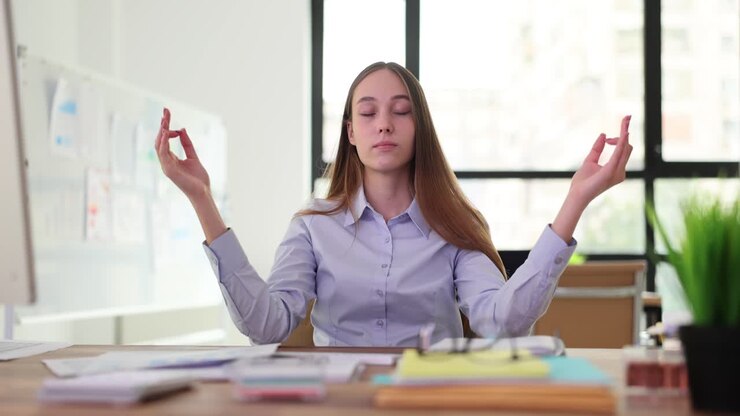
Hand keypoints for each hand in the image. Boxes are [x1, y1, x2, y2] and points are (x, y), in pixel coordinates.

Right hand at [155, 108, 210, 199]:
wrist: (203, 192)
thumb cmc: (198, 178)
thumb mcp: (193, 156)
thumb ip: (187, 144)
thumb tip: (182, 129)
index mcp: (170, 159)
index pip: (164, 140)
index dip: (167, 128)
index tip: (172, 120)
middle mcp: (166, 162)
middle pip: (160, 140)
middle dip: (163, 125)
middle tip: (166, 111)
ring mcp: (166, 166)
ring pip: (159, 146)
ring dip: (162, 132)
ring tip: (165, 120)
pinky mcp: (169, 170)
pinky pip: (163, 154)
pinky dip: (164, 143)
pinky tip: (167, 133)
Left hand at [550, 115, 632, 241]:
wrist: (577, 194)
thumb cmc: (583, 181)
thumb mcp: (590, 160)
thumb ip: (597, 149)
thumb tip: (603, 134)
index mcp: (616, 169)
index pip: (623, 149)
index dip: (620, 138)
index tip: (607, 138)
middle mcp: (620, 171)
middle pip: (627, 147)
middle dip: (625, 131)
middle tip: (626, 117)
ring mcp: (617, 172)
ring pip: (625, 148)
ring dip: (625, 132)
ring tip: (626, 119)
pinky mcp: (611, 171)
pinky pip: (619, 154)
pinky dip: (621, 143)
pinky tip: (624, 133)